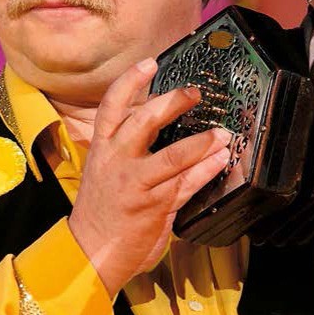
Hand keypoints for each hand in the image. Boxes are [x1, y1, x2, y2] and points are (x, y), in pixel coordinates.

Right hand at [68, 58, 231, 294]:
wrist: (91, 251)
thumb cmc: (102, 209)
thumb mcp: (105, 170)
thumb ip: (127, 145)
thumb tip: (158, 119)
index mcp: (102, 148)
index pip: (112, 106)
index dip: (131, 81)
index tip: (150, 63)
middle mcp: (117, 161)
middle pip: (145, 121)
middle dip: (173, 102)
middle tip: (195, 93)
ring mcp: (136, 184)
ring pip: (173, 155)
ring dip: (202, 141)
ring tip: (222, 132)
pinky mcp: (154, 206)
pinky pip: (186, 183)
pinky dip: (207, 169)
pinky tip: (222, 160)